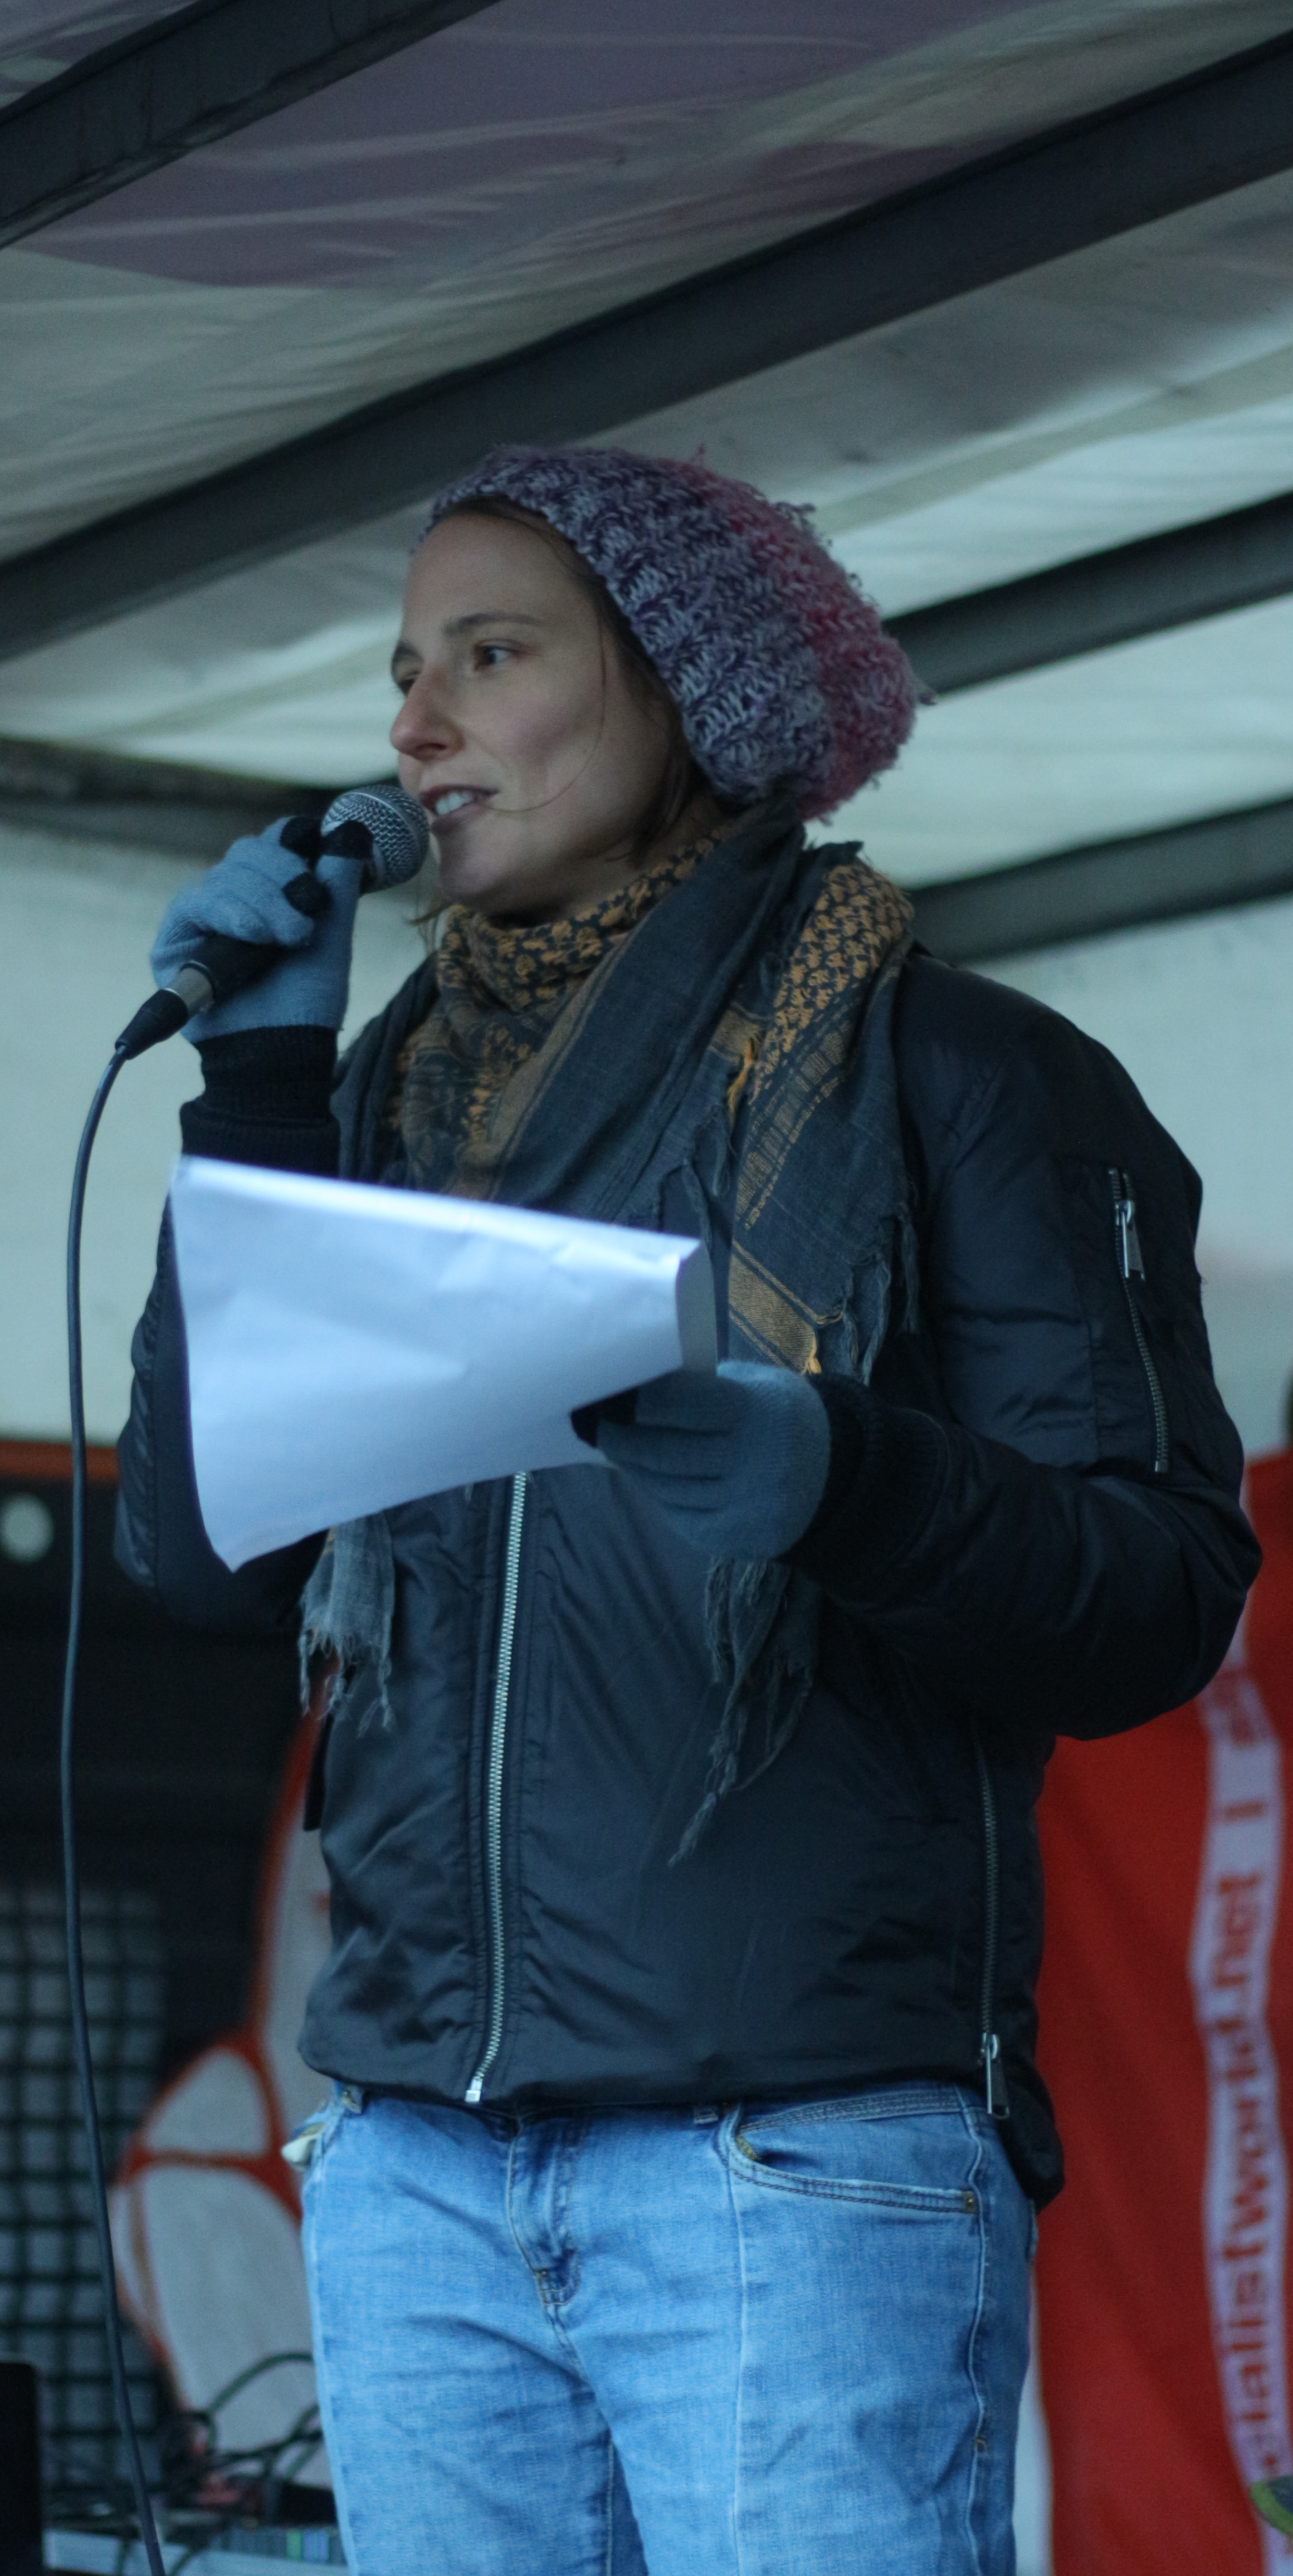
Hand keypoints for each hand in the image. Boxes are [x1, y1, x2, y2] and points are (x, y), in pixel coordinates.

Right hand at [149, 820, 362, 1039]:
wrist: (283, 1049)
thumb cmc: (307, 1001)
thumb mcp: (334, 935)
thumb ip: (339, 882)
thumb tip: (351, 829)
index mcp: (270, 892)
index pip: (273, 841)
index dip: (293, 841)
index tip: (316, 856)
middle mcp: (232, 899)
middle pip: (247, 851)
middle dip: (283, 879)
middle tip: (306, 923)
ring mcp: (202, 918)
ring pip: (225, 874)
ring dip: (263, 903)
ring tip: (288, 940)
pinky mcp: (174, 940)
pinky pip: (196, 902)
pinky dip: (229, 913)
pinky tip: (253, 934)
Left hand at [591, 1360, 829, 1559]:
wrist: (835, 1473)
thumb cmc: (779, 1415)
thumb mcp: (755, 1384)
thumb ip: (703, 1385)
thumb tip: (637, 1388)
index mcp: (754, 1412)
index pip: (679, 1405)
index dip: (636, 1402)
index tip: (607, 1396)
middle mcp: (752, 1462)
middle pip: (664, 1454)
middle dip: (622, 1440)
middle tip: (596, 1428)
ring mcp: (744, 1506)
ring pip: (667, 1489)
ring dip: (637, 1469)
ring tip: (619, 1451)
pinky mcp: (737, 1539)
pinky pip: (681, 1518)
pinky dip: (662, 1498)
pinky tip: (654, 1481)